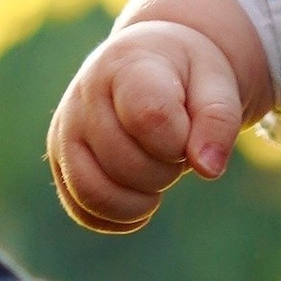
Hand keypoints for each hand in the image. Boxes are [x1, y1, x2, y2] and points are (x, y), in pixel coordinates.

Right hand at [48, 17, 246, 233]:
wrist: (150, 62)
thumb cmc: (186, 74)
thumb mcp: (217, 82)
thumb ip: (219, 120)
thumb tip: (208, 169)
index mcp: (126, 66)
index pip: (149, 118)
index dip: (179, 140)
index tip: (188, 129)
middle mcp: (84, 96)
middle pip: (125, 164)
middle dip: (165, 170)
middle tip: (176, 150)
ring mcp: (66, 131)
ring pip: (94, 194)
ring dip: (140, 201)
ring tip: (158, 176)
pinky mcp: (61, 161)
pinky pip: (83, 210)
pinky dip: (119, 218)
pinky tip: (143, 199)